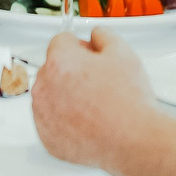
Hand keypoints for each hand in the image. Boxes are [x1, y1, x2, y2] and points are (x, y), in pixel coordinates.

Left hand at [31, 28, 154, 170]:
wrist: (133, 140)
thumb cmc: (127, 100)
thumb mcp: (122, 52)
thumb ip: (103, 35)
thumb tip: (96, 36)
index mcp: (59, 61)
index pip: (61, 41)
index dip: (80, 46)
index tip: (90, 56)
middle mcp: (44, 87)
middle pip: (53, 68)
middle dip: (72, 71)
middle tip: (98, 82)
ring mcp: (43, 115)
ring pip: (51, 95)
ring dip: (66, 96)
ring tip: (95, 105)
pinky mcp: (47, 138)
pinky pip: (52, 121)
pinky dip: (65, 120)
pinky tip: (88, 122)